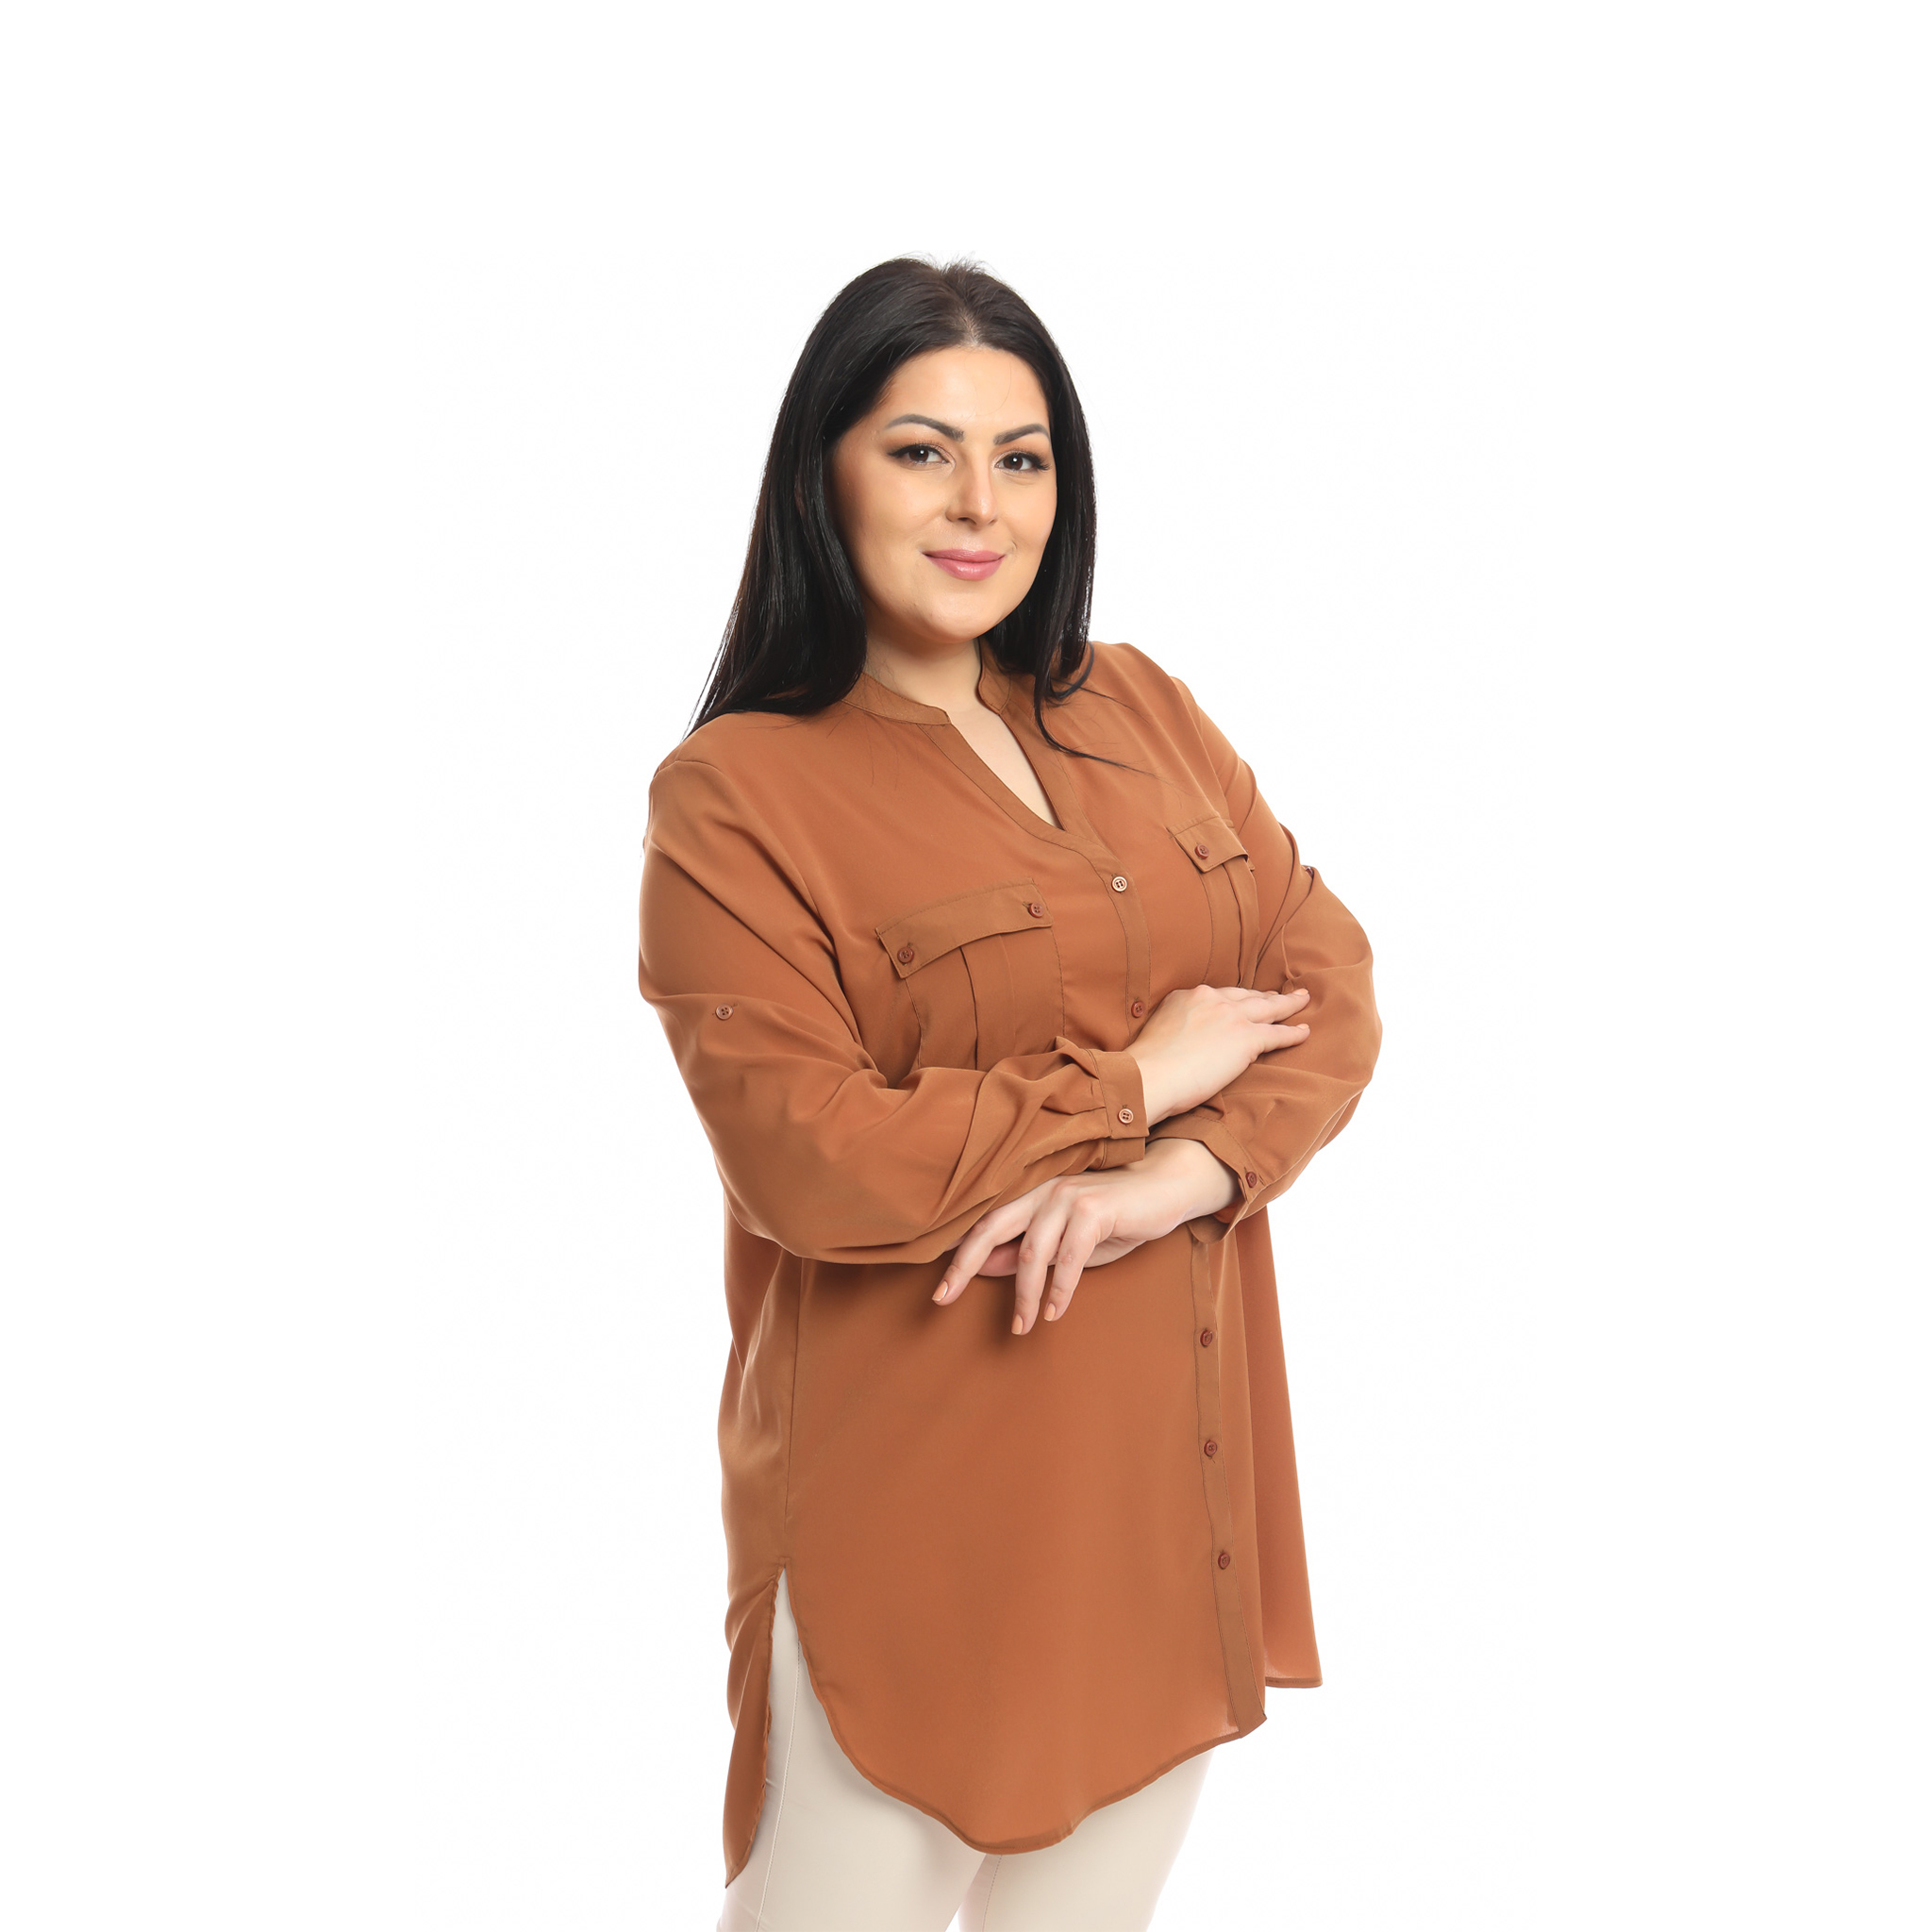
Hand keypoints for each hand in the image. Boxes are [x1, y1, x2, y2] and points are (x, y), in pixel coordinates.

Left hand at [931, 1139, 1241, 1334]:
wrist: (1165, 1187)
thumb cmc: (1116, 1216)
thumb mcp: (1068, 1241)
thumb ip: (1031, 1252)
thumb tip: (988, 1267)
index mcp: (1030, 1194)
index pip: (985, 1223)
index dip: (957, 1253)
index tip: (937, 1288)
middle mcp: (1042, 1189)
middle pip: (991, 1227)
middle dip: (963, 1265)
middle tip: (941, 1299)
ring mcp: (1066, 1196)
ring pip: (1031, 1251)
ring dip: (1024, 1294)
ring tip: (1021, 1327)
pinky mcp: (1094, 1208)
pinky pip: (1069, 1256)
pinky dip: (1060, 1288)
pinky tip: (1054, 1311)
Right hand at [1126, 982, 1310, 1122]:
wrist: (1149, 1076)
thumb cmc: (1146, 1065)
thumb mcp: (1158, 1029)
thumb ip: (1176, 1025)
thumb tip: (1182, 1039)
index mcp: (1188, 996)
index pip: (1220, 995)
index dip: (1236, 999)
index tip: (1245, 1000)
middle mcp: (1212, 1000)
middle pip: (1247, 995)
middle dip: (1265, 995)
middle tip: (1280, 994)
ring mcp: (1231, 1018)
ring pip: (1268, 1008)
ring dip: (1288, 1004)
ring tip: (1302, 1000)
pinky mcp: (1246, 1039)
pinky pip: (1277, 1034)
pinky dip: (1293, 1033)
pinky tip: (1305, 1032)